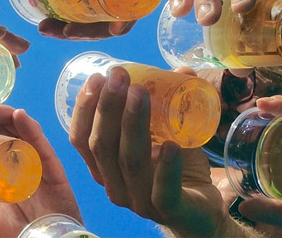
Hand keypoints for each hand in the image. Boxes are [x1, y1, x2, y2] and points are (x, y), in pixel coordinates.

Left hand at [0, 106, 81, 237]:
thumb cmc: (11, 236)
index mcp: (2, 171)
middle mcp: (20, 164)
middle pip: (5, 131)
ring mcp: (36, 166)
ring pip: (22, 132)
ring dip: (5, 116)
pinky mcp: (52, 173)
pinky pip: (42, 146)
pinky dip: (31, 129)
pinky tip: (19, 116)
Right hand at [36, 0, 204, 39]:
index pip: (87, 12)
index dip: (65, 21)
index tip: (43, 23)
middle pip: (99, 23)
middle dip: (72, 31)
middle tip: (49, 28)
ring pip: (119, 20)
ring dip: (94, 29)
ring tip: (71, 31)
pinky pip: (145, 0)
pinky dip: (130, 15)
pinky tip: (116, 25)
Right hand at [68, 68, 237, 236]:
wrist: (201, 210)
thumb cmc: (175, 169)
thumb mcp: (165, 134)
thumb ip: (166, 106)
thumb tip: (180, 70)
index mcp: (104, 167)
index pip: (80, 139)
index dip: (84, 108)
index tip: (98, 77)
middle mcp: (114, 185)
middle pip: (101, 145)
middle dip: (107, 106)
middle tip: (119, 76)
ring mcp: (140, 201)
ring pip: (129, 162)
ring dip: (131, 124)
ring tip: (140, 93)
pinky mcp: (170, 212)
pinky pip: (163, 192)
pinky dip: (165, 168)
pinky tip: (170, 145)